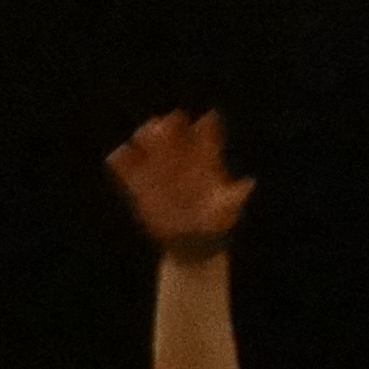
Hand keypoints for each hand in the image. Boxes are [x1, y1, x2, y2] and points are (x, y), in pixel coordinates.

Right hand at [106, 109, 252, 254]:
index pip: (206, 129)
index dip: (204, 125)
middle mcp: (181, 157)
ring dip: (144, 135)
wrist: (192, 243)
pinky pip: (124, 164)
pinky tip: (120, 160)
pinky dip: (120, 159)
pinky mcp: (138, 184)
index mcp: (206, 158)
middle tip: (164, 130)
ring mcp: (159, 168)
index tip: (199, 128)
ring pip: (147, 139)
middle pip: (173, 127)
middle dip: (168, 125)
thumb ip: (232, 198)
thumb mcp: (226, 213)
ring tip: (142, 140)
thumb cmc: (215, 225)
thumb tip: (248, 185)